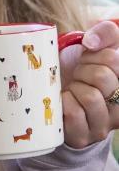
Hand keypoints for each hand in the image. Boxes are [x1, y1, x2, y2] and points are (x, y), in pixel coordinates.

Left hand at [60, 19, 118, 148]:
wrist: (57, 98)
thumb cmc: (80, 69)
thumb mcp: (98, 46)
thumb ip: (106, 33)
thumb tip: (91, 42)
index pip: (114, 60)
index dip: (94, 54)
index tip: (88, 58)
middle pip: (102, 77)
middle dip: (82, 69)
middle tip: (77, 74)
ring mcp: (103, 125)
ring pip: (91, 97)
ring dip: (74, 87)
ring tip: (72, 89)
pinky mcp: (83, 137)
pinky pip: (74, 113)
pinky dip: (64, 102)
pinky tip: (64, 100)